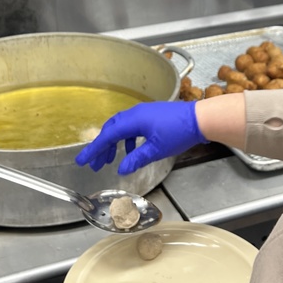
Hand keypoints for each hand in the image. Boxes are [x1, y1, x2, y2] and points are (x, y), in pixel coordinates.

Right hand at [75, 101, 206, 175]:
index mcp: (134, 120)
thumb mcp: (156, 149)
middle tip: (94, 164)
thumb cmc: (180, 132)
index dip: (93, 149)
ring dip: (113, 144)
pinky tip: (130, 153)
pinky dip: (126, 140)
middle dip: (101, 147)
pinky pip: (131, 127)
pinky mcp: (151, 115)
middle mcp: (135, 113)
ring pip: (121, 128)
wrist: (200, 118)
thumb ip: (136, 159)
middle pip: (111, 129)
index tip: (82, 160)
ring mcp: (143, 112)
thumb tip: (121, 169)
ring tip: (108, 161)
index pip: (108, 135)